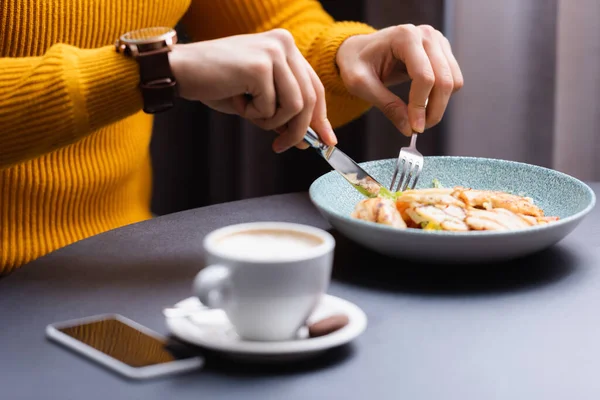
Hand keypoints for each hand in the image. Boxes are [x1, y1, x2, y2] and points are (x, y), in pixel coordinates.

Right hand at [168, 29, 335, 152]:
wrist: (180, 71)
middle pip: (309, 99)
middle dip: (298, 130)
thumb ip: (284, 111)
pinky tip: (235, 99)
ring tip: (246, 110)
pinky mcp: (260, 66)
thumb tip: (310, 139)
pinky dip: (253, 114)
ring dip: (270, 120)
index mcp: (286, 46)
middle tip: (280, 146)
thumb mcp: (258, 98)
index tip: (326, 141)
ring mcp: (274, 52)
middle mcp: (284, 44)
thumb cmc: (216, 84)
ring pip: (295, 106)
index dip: (321, 117)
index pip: (314, 86)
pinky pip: (271, 107)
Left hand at [336, 24, 463, 135]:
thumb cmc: (356, 63)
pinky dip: (441, 97)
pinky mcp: (442, 52)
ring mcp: (437, 42)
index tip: (414, 128)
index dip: (420, 106)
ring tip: (418, 117)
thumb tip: (409, 128)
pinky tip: (422, 103)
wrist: (359, 50)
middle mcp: (426, 35)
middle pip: (444, 80)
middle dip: (433, 110)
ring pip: (453, 82)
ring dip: (439, 106)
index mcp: (405, 37)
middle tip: (418, 127)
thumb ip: (387, 105)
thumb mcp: (361, 85)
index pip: (424, 77)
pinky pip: (453, 80)